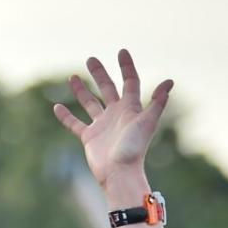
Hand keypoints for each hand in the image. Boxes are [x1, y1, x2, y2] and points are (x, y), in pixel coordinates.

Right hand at [53, 49, 172, 190]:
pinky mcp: (89, 138)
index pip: (130, 83)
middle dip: (99, 74)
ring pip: (90, 103)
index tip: (122, 51)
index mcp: (130, 109)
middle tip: (91, 59)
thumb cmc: (134, 149)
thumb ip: (157, 102)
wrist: (120, 175)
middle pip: (108, 89)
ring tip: (73, 77)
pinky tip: (57, 107)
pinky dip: (66, 116)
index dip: (127, 68)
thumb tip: (170, 81)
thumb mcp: (147, 122)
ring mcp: (102, 127)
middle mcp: (116, 116)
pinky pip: (75, 124)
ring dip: (81, 91)